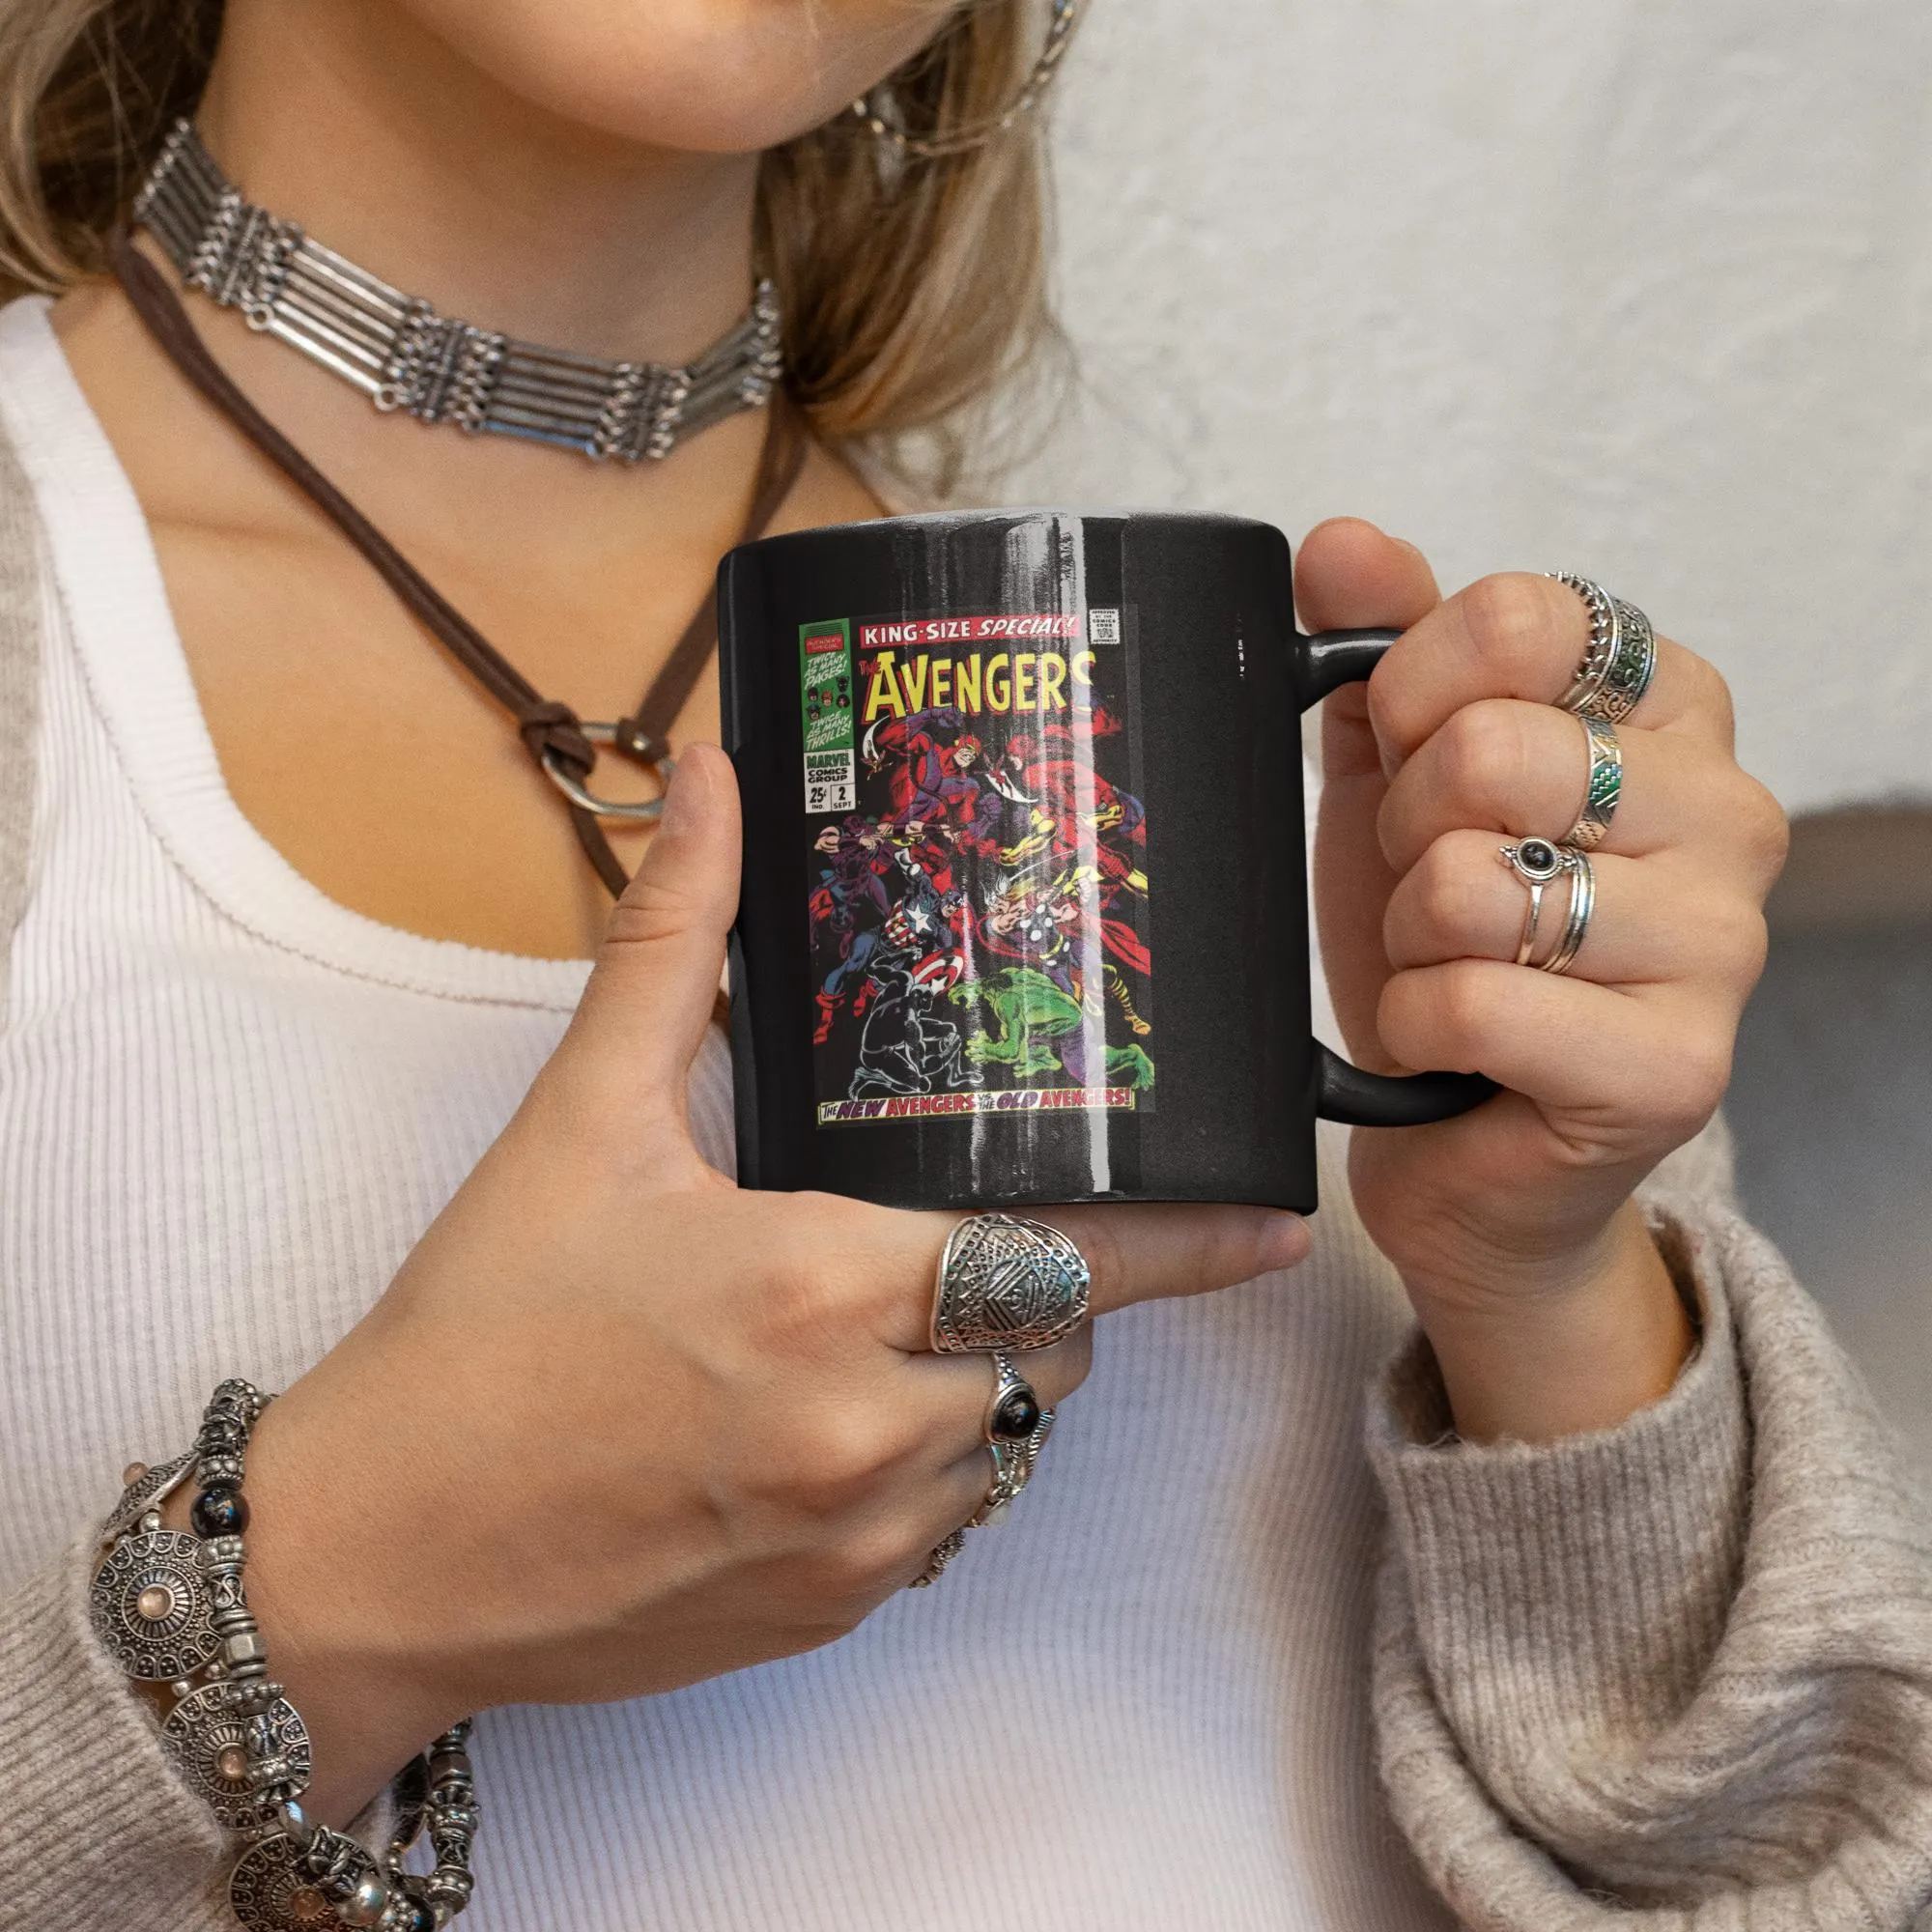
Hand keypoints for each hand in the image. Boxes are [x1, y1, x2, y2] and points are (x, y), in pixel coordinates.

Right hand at [238, 745, 1307, 1818]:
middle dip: (1040, 1293)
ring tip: (878, 1328)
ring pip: (1011, 1442)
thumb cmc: (475, 1331)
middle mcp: (867, 1425)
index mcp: (824, 1286)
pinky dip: (928, 1465)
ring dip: (986, 1380)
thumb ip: (669, 944)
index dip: (1182, 1244)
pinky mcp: (829, 1616)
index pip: (1065, 1257)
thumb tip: (712, 782)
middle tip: (957, 1240)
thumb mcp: (577, 1121)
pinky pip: (947, 1527)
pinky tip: (825, 1423)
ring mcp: (857, 1537)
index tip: (1275, 1231)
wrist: (374, 1552)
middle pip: (1055, 1348)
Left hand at [1300, 521, 1787, 1440]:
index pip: (1525, 616)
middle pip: (1493, 750)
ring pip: (1472, 883)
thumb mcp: (1399, 777)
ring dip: (1411, 937)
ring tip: (1452, 964)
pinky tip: (1450, 1043)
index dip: (1415, 686)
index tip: (1408, 750)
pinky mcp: (1678, 1070)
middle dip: (1408, 831)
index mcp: (1674, 711)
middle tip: (1429, 885)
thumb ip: (1382, 646)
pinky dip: (1415, 1024)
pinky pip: (1470, 1002)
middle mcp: (1730, 812)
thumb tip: (1341, 541)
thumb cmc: (1446, 947)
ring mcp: (1722, 945)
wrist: (1467, 1142)